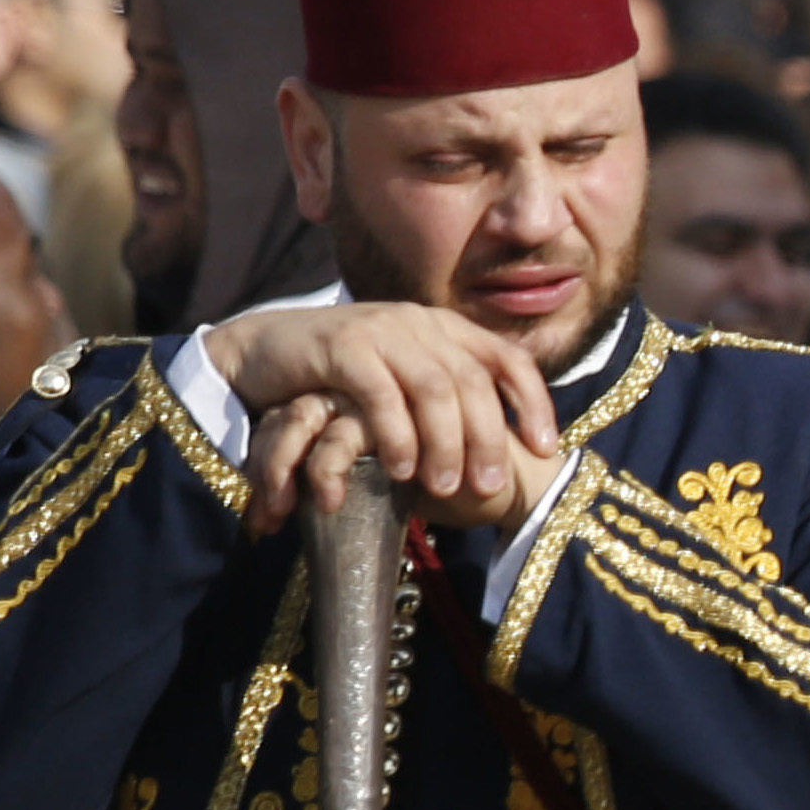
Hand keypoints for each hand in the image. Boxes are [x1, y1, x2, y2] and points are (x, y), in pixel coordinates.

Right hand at [212, 302, 564, 535]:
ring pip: (433, 388)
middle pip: (473, 381)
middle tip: (492, 486)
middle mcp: (419, 322)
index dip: (533, 403)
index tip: (546, 449)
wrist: (262, 352)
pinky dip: (395, 434)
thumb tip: (500, 440)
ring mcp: (381, 329)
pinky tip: (399, 471)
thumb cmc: (340, 378)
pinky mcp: (342, 345)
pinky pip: (381, 394)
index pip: (508, 361)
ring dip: (445, 442)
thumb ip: (444, 397)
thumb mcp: (402, 381)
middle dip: (488, 437)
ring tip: (447, 487)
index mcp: (445, 329)